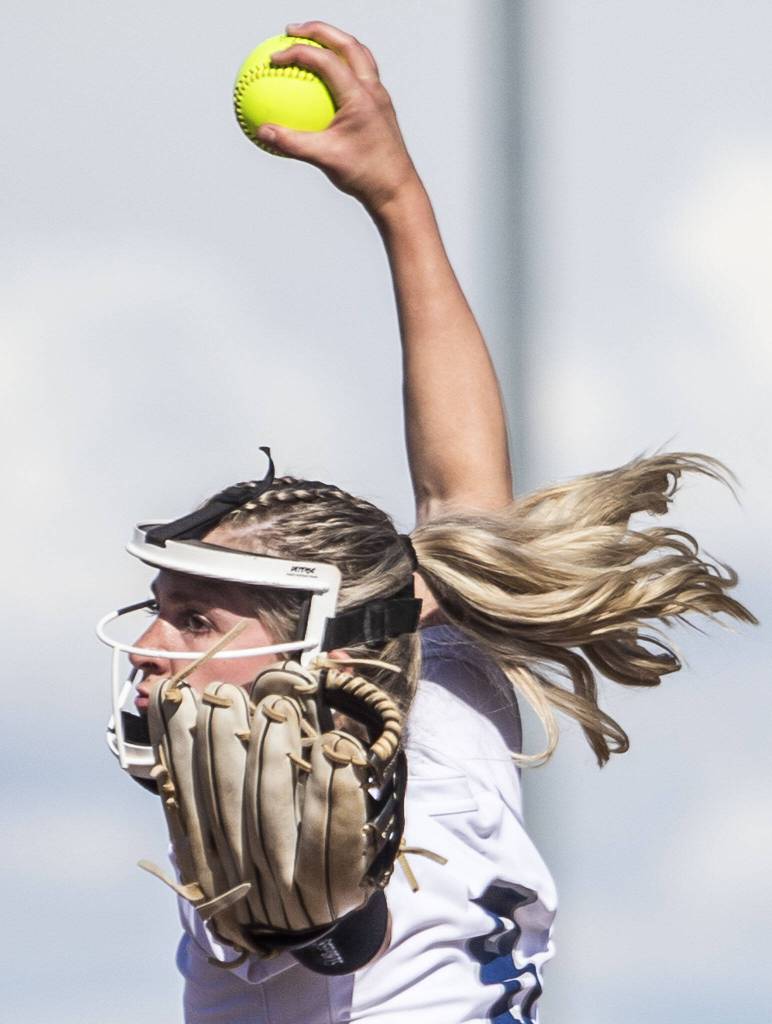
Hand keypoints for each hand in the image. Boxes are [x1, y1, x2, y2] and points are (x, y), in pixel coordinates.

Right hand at [257, 21, 420, 214]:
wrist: (397, 191)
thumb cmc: (364, 175)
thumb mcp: (324, 159)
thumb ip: (291, 143)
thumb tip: (261, 131)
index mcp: (360, 96)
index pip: (326, 59)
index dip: (296, 52)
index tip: (274, 58)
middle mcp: (373, 90)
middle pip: (346, 43)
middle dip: (317, 30)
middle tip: (291, 31)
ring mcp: (379, 97)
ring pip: (358, 55)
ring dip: (335, 42)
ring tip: (312, 44)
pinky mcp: (380, 107)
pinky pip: (360, 76)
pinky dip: (342, 66)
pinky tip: (325, 81)